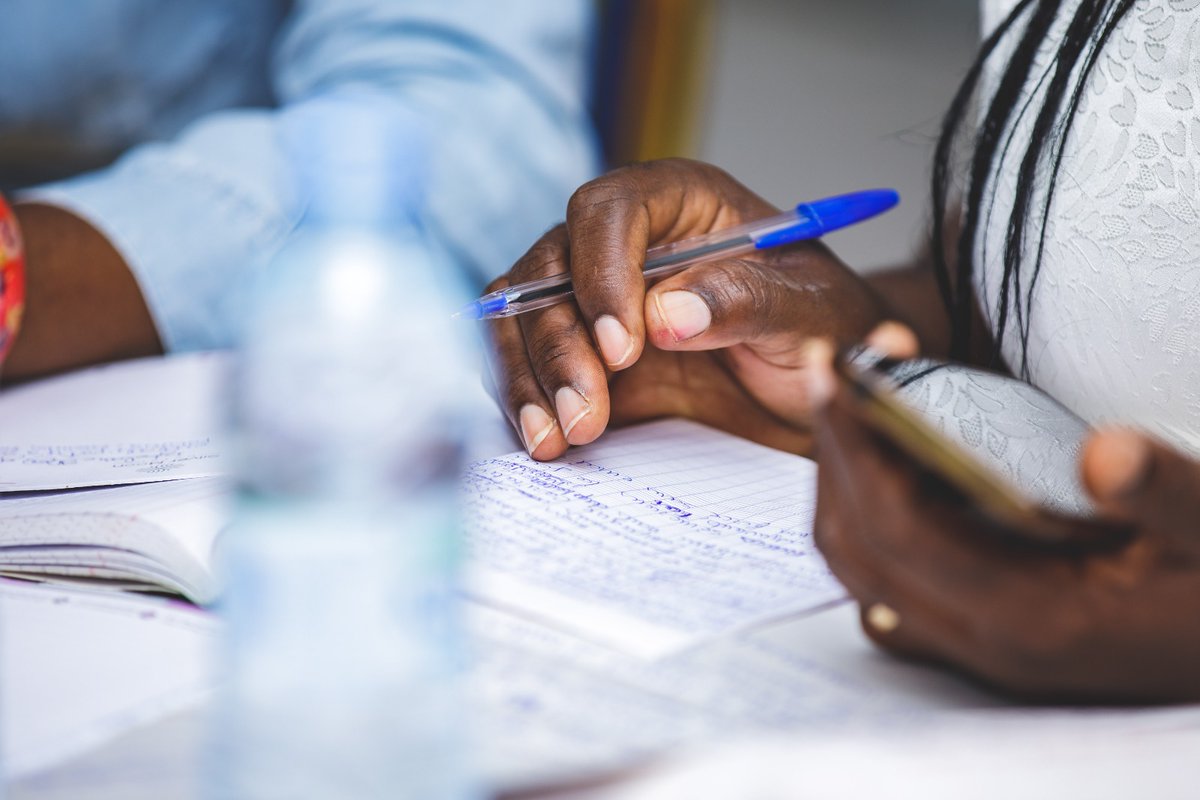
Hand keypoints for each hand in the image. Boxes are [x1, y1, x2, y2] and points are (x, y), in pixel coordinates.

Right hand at [484, 159, 886, 458]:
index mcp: (683, 206)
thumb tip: (664, 313)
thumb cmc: (827, 330)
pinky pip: (528, 363)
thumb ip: (745, 302)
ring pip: (524, 316)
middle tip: (585, 412)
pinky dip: (526, 399)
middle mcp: (627, 245)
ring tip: (556, 437)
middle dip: (559, 344)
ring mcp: (597, 301)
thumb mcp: (810, 313)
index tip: (622, 348)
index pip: (610, 212)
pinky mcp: (583, 356)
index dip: (602, 273)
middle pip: (552, 268)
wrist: (823, 391)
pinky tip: (545, 440)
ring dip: (530, 376)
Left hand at [806, 337, 1199, 701]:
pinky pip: (890, 582)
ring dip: (845, 482)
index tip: (833, 370)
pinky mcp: (983, 636)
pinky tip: (896, 465)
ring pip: (863, 567)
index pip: (896, 526)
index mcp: (1032, 617)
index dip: (853, 445)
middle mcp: (987, 641)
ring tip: (863, 398)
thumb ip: (1170, 496)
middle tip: (840, 366)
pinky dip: (869, 518)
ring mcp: (978, 646)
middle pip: (857, 546)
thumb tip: (1105, 452)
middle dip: (835, 451)